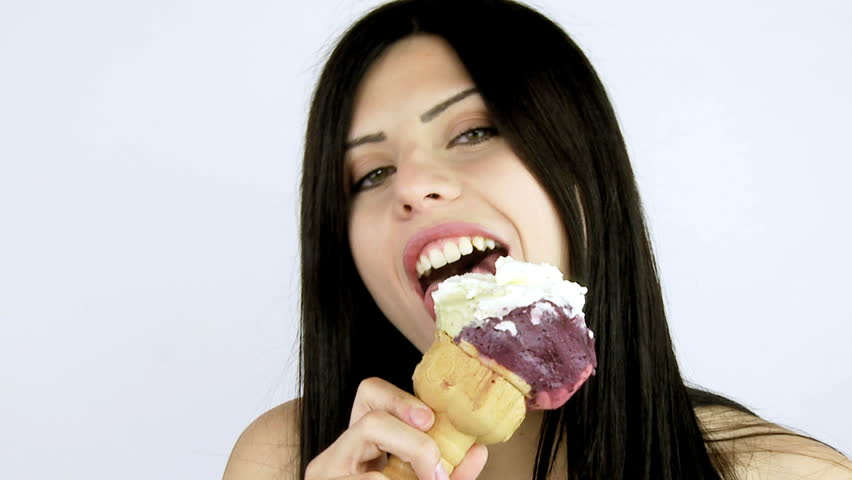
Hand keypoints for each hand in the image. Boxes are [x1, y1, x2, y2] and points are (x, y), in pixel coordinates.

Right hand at [304, 377, 487, 479]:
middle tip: (438, 476)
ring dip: (409, 464)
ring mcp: (326, 476)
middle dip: (415, 445)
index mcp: (359, 439)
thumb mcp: (416, 479)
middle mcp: (334, 455)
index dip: (400, 399)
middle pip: (371, 422)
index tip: (430, 420)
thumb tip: (477, 452)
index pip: (369, 393)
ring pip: (367, 454)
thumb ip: (446, 467)